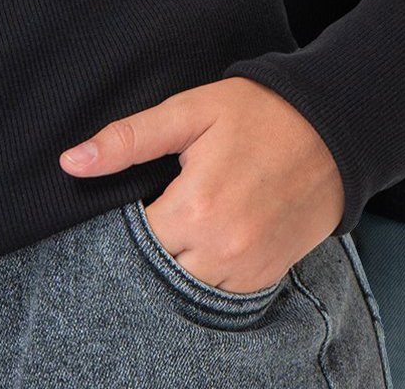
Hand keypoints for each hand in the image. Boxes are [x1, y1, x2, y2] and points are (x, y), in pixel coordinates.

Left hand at [59, 77, 342, 292]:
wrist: (333, 130)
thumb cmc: (258, 113)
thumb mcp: (191, 112)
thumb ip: (129, 139)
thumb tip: (71, 162)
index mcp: (195, 207)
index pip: (131, 238)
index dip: (126, 219)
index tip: (136, 197)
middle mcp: (220, 249)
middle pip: (156, 269)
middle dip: (150, 244)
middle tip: (160, 207)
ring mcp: (246, 268)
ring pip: (186, 287)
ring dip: (177, 262)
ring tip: (183, 222)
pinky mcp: (266, 276)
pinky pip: (219, 293)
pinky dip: (206, 272)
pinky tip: (206, 240)